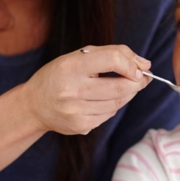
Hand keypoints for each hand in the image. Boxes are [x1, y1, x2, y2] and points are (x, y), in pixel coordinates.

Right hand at [23, 45, 151, 134]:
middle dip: (136, 82)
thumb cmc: (60, 75)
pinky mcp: (80, 126)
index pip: (112, 60)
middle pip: (120, 87)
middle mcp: (72, 89)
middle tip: (141, 78)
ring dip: (127, 95)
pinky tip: (104, 100)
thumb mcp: (78, 57)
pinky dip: (113, 107)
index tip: (139, 68)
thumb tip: (145, 64)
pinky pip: (108, 115)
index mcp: (71, 66)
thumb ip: (112, 54)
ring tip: (123, 87)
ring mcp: (76, 110)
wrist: (34, 105)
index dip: (131, 64)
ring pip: (117, 103)